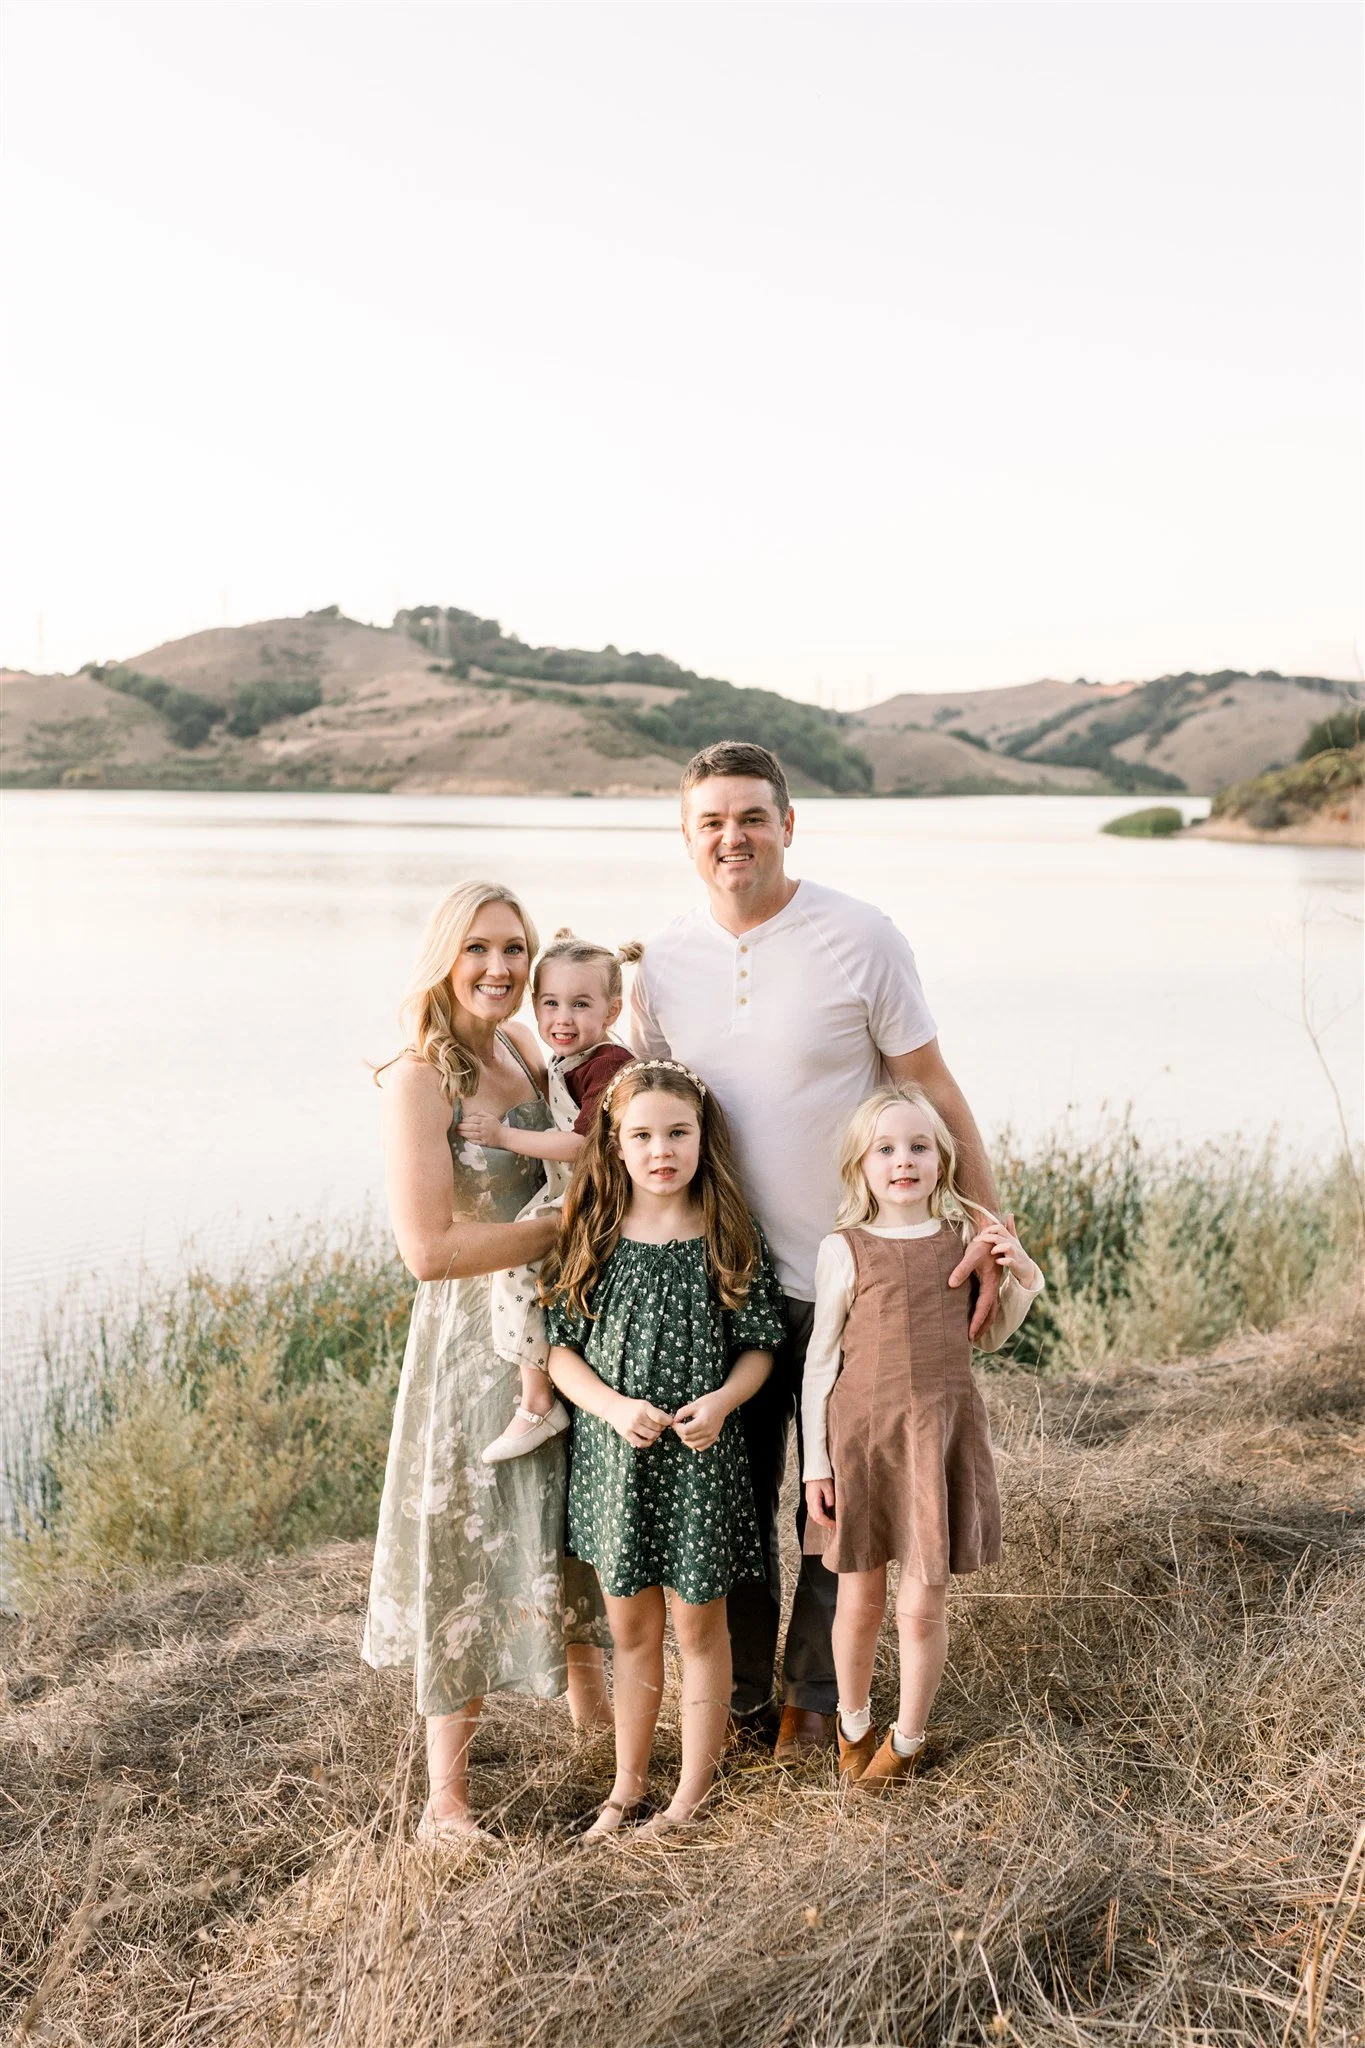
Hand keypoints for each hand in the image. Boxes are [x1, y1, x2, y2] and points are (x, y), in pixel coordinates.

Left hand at [458, 1108, 507, 1148]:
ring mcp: (484, 1136)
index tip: (459, 1121)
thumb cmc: (496, 1126)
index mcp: (485, 1120)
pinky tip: (465, 1139)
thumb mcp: (490, 1116)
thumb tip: (471, 1114)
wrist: (504, 1136)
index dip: (465, 1120)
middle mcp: (484, 1128)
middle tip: (456, 1127)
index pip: (473, 1119)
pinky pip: (476, 1142)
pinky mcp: (485, 1143)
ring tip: (458, 1132)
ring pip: (472, 1134)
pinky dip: (470, 1140)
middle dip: (462, 1126)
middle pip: (471, 1127)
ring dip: (463, 1133)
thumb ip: (481, 1113)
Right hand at [611, 1397, 674, 1448]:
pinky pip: (640, 1443)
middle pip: (657, 1428)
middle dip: (662, 1428)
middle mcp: (637, 1417)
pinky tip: (649, 1439)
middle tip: (660, 1426)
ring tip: (655, 1432)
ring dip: (656, 1435)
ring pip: (651, 1436)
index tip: (670, 1422)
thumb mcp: (645, 1404)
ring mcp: (631, 1426)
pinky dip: (648, 1443)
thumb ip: (656, 1412)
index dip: (667, 1421)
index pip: (659, 1417)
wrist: (614, 1408)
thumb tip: (669, 1421)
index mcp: (643, 1407)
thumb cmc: (633, 1406)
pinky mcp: (626, 1434)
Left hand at [672, 1392, 729, 1452]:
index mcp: (703, 1422)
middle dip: (679, 1432)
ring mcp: (712, 1437)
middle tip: (678, 1425)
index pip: (685, 1431)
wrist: (723, 1404)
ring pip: (693, 1445)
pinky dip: (694, 1444)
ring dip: (685, 1440)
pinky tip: (692, 1436)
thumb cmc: (709, 1402)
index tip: (675, 1422)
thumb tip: (674, 1421)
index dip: (677, 1427)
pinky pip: (701, 1447)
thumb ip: (682, 1412)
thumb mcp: (694, 1404)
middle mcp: (708, 1432)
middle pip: (687, 1439)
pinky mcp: (713, 1439)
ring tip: (684, 1431)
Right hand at [805, 1477, 835, 1526]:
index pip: (819, 1516)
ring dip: (821, 1520)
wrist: (814, 1470)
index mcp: (813, 1500)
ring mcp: (809, 1501)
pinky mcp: (810, 1499)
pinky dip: (819, 1516)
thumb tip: (831, 1508)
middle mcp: (809, 1502)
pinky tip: (825, 1515)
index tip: (835, 1524)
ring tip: (830, 1522)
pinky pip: (813, 1511)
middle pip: (815, 1518)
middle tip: (834, 1525)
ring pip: (813, 1515)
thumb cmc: (822, 1477)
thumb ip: (830, 1499)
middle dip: (824, 1523)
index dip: (827, 1522)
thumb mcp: (829, 1487)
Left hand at [948, 1226, 1001, 1340]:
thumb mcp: (971, 1255)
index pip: (983, 1308)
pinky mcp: (988, 1283)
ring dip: (983, 1322)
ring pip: (990, 1309)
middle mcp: (993, 1287)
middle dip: (982, 1327)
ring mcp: (992, 1286)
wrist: (993, 1235)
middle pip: (990, 1313)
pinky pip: (987, 1302)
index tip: (969, 1335)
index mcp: (990, 1283)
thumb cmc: (982, 1245)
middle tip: (971, 1340)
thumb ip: (961, 1270)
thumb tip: (951, 1284)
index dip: (977, 1322)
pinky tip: (974, 1315)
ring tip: (974, 1334)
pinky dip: (983, 1312)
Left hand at [976, 1211, 1037, 1286]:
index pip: (999, 1228)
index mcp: (1010, 1238)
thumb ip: (1010, 1227)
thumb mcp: (1014, 1239)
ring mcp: (1015, 1254)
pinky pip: (1010, 1261)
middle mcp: (1012, 1244)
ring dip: (997, 1248)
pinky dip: (1003, 1261)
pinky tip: (997, 1261)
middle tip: (976, 1241)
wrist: (1027, 1269)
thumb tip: (1010, 1214)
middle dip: (986, 1238)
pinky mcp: (1016, 1265)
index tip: (979, 1235)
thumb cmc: (1017, 1252)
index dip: (988, 1229)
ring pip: (1007, 1247)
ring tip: (991, 1252)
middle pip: (999, 1237)